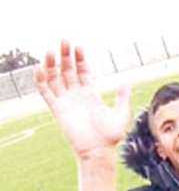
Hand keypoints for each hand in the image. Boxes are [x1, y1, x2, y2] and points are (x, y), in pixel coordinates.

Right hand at [36, 40, 129, 156]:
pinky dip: (41, 81)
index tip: (78, 47)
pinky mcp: (58, 110)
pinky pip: (46, 93)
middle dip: (65, 55)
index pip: (82, 71)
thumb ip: (123, 97)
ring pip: (55, 78)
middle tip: (64, 40)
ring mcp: (66, 102)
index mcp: (90, 94)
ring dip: (51, 64)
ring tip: (49, 51)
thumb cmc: (111, 136)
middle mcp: (77, 95)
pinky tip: (40, 68)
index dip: (79, 58)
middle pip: (67, 70)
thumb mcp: (121, 114)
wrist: (99, 151)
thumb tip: (127, 81)